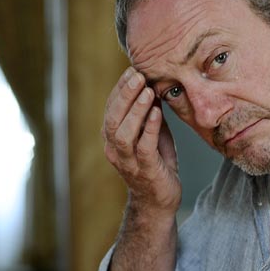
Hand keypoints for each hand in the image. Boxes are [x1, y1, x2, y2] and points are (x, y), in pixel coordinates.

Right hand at [103, 67, 181, 215]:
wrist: (159, 200)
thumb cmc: (155, 163)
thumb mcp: (151, 133)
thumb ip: (149, 113)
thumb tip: (154, 84)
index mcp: (112, 138)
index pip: (110, 108)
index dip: (120, 89)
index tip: (132, 70)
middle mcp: (115, 150)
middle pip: (112, 119)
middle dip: (125, 95)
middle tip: (138, 76)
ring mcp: (128, 162)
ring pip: (123, 134)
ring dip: (135, 110)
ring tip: (148, 91)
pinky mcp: (146, 171)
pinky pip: (144, 148)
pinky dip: (149, 128)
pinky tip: (157, 113)